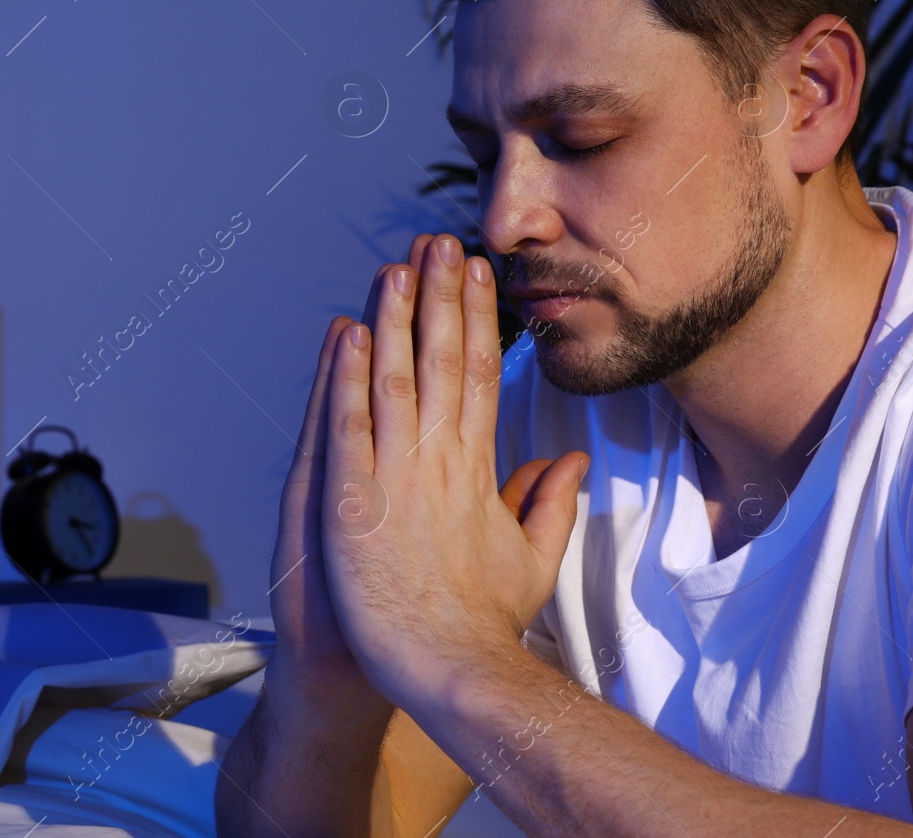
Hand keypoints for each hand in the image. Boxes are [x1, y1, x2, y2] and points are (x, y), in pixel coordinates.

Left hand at [318, 233, 589, 712]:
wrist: (448, 671)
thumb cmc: (482, 626)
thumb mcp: (531, 561)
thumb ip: (548, 505)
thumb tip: (567, 464)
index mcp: (476, 470)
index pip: (479, 376)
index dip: (477, 320)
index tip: (478, 275)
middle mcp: (439, 461)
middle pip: (440, 361)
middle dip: (439, 296)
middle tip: (437, 242)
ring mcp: (395, 476)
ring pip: (393, 379)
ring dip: (392, 318)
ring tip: (394, 264)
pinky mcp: (354, 499)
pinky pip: (347, 425)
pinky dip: (345, 378)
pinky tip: (345, 333)